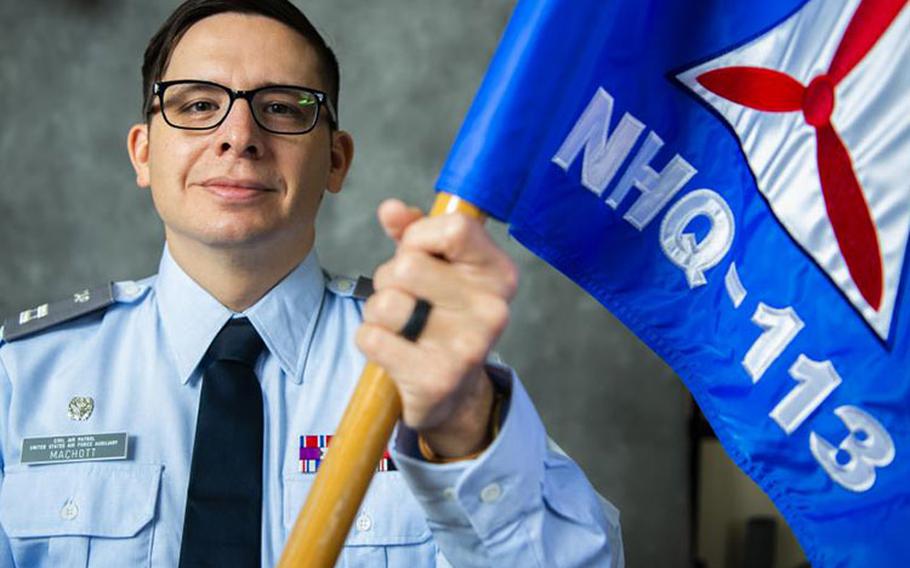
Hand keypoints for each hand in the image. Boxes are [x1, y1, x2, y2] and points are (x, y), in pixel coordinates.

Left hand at [356, 198, 518, 457]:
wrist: (455, 394)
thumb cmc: (442, 316)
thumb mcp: (437, 268)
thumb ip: (414, 233)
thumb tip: (391, 209)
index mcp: (499, 273)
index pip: (454, 228)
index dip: (419, 236)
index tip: (417, 253)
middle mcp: (492, 309)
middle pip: (407, 267)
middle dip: (389, 279)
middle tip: (406, 299)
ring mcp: (467, 347)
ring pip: (386, 302)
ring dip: (377, 312)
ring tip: (399, 325)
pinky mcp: (436, 380)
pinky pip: (371, 338)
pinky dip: (370, 341)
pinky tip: (393, 350)